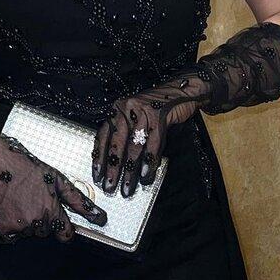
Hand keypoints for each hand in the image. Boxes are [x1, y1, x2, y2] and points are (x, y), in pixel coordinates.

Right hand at [0, 131, 107, 243]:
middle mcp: (38, 221)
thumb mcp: (57, 180)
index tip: (56, 221)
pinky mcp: (2, 228)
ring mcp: (20, 226)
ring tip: (17, 201)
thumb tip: (100, 217)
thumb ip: (78, 201)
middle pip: (44, 233)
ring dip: (23, 223)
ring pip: (27, 234)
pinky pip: (8, 238)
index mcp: (53, 211)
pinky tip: (7, 210)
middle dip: (39, 220)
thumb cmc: (26, 167)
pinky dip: (7, 228)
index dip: (62, 229)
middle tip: (29, 200)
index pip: (65, 234)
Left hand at [92, 82, 200, 197]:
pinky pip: (152, 143)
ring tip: (127, 187)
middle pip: (117, 144)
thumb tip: (122, 164)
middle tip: (110, 186)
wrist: (181, 92)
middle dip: (113, 169)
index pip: (104, 136)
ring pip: (134, 147)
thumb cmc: (158, 109)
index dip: (99, 158)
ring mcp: (142, 111)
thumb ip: (128, 136)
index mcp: (118, 111)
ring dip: (130, 171)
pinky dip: (148, 161)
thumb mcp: (137, 120)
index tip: (98, 176)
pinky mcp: (158, 115)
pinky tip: (144, 175)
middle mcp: (126, 109)